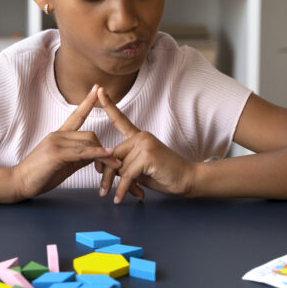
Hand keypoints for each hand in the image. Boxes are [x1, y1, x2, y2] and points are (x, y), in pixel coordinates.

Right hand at [11, 84, 121, 200]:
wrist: (18, 182)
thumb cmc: (40, 174)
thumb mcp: (64, 163)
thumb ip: (80, 156)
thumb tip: (97, 155)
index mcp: (59, 135)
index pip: (76, 115)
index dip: (88, 102)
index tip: (97, 88)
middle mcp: (58, 135)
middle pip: (90, 135)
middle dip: (104, 149)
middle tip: (113, 164)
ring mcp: (56, 143)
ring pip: (88, 143)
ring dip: (105, 155)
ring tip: (116, 166)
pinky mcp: (56, 154)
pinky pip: (82, 152)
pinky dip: (97, 154)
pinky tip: (107, 156)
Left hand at [96, 86, 195, 203]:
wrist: (187, 179)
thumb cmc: (163, 174)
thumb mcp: (138, 169)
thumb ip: (123, 165)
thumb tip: (106, 170)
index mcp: (138, 137)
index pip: (120, 120)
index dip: (108, 105)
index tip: (99, 90)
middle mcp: (141, 137)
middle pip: (112, 154)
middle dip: (106, 175)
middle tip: (102, 191)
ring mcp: (145, 144)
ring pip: (119, 167)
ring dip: (119, 185)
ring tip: (120, 196)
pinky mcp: (148, 155)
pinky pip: (127, 175)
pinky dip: (123, 189)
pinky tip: (121, 197)